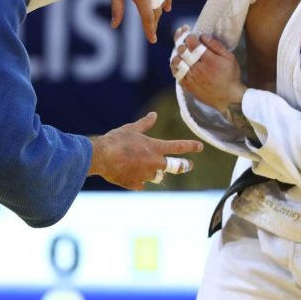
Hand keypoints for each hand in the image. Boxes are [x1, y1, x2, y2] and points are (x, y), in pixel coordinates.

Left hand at [88, 0, 172, 43]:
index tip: (152, 39)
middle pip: (156, 9)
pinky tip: (167, 6)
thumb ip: (117, 8)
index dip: (150, 29)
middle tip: (151, 29)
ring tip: (156, 16)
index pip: (148, 16)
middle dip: (154, 21)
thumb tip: (115, 26)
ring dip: (159, 8)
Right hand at [88, 112, 202, 189]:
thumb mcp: (131, 128)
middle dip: (184, 165)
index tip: (200, 147)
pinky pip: (142, 183)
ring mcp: (146, 175)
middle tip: (189, 165)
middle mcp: (154, 163)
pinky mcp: (135, 184)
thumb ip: (145, 124)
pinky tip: (132, 174)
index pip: (179, 147)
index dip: (191, 146)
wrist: (101, 157)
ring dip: (157, 172)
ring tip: (152, 168)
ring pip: (158, 176)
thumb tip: (154, 115)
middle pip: (175, 166)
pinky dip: (140, 179)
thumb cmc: (116, 140)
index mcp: (155, 148)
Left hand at [171, 33, 246, 111]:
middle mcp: (198, 69)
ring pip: (176, 62)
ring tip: (179, 49)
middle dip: (180, 40)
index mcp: (209, 60)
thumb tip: (203, 36)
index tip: (186, 30)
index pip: (193, 44)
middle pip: (183, 51)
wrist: (228, 98)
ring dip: (176, 53)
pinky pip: (176, 73)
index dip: (187, 35)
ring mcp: (191, 78)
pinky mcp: (188, 86)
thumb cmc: (231, 76)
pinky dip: (174, 65)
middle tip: (181, 35)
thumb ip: (216, 46)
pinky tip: (177, 60)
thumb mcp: (229, 58)